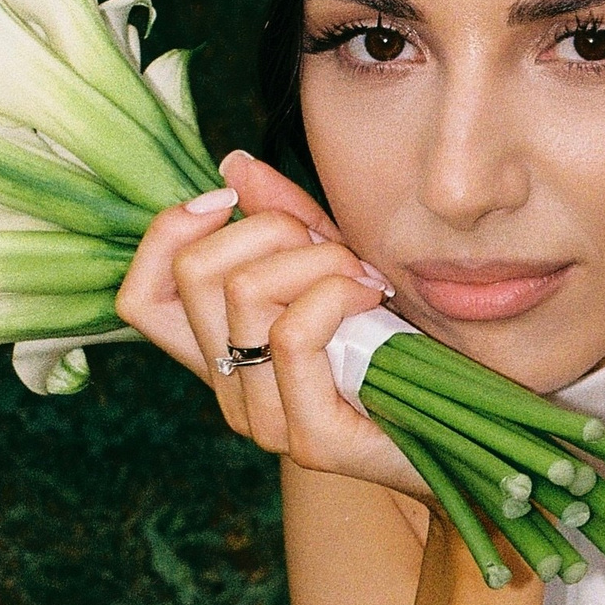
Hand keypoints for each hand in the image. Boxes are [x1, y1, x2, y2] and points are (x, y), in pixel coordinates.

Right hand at [114, 151, 425, 490]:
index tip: (229, 202)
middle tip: (336, 247)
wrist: (465, 437)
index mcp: (225, 355)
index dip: (168, 232)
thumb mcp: (337, 271)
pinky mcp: (308, 438)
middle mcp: (231, 392)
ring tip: (367, 279)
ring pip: (246, 292)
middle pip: (196, 273)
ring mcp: (264, 421)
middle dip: (273, 228)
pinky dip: (337, 294)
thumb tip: (233, 166)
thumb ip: (286, 223)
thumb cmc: (401, 351)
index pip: (140, 298)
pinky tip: (376, 299)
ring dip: (319, 260)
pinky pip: (292, 334)